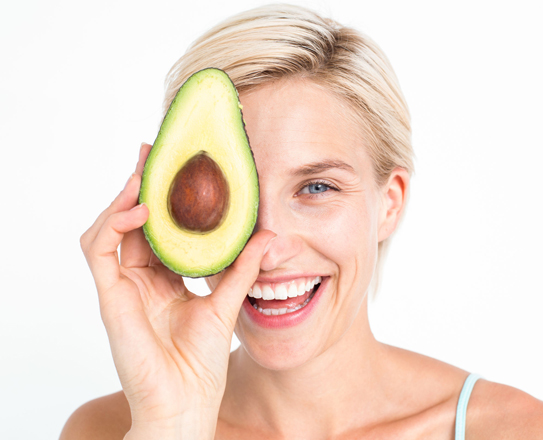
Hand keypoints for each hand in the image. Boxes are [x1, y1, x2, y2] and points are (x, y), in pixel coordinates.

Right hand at [80, 143, 273, 438]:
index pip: (159, 228)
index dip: (164, 197)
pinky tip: (140, 210)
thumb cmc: (200, 362)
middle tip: (153, 152)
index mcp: (164, 278)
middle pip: (132, 222)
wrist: (186, 403)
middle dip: (140, 185)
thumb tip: (271, 237)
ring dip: (124, 197)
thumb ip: (242, 268)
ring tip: (143, 173)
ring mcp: (121, 287)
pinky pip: (98, 250)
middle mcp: (139, 278)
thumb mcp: (226, 302)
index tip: (176, 166)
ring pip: (109, 228)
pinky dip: (113, 224)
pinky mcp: (110, 297)